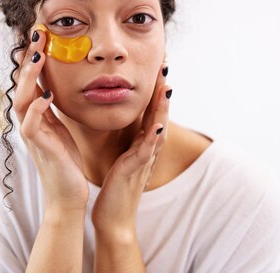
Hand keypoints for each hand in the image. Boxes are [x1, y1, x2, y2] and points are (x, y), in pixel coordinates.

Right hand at [13, 29, 88, 212]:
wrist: (68, 194)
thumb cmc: (66, 160)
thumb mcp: (60, 126)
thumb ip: (52, 107)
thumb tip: (51, 85)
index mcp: (36, 113)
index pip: (32, 78)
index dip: (34, 56)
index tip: (42, 32)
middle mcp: (29, 120)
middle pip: (23, 83)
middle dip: (29, 58)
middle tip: (37, 33)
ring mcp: (32, 134)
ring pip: (21, 99)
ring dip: (29, 78)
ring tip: (39, 57)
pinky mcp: (38, 147)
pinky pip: (31, 124)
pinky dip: (36, 108)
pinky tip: (46, 95)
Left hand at [91, 64, 170, 234]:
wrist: (114, 217)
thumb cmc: (115, 185)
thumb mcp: (121, 155)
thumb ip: (126, 138)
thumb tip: (120, 117)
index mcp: (141, 140)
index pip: (149, 107)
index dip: (153, 85)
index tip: (155, 61)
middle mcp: (147, 146)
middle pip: (159, 111)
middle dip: (162, 86)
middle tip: (165, 61)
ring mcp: (144, 158)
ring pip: (158, 126)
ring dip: (163, 105)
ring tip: (166, 83)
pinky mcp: (136, 170)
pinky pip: (147, 151)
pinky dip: (154, 137)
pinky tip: (158, 125)